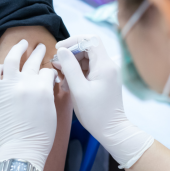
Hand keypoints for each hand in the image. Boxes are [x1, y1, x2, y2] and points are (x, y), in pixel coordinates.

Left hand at [0, 40, 57, 170]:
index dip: (50, 71)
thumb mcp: (52, 110)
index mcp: (43, 87)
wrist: (21, 148)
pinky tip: (2, 66)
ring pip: (13, 58)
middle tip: (40, 47)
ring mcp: (10, 85)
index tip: (49, 73)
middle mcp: (27, 82)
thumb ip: (49, 91)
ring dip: (18, 48)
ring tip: (23, 43)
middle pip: (34, 61)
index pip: (47, 71)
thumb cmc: (41, 134)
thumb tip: (47, 82)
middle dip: (38, 52)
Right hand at [53, 35, 153, 168]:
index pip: (90, 40)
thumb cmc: (95, 113)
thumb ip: (69, 68)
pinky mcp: (104, 80)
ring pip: (87, 60)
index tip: (59, 49)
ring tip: (62, 80)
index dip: (74, 41)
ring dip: (72, 66)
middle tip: (57, 66)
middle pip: (87, 49)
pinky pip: (89, 70)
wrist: (112, 130)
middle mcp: (108, 66)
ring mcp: (107, 73)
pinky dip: (77, 74)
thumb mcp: (78, 90)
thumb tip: (62, 51)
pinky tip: (68, 86)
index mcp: (104, 65)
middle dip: (71, 55)